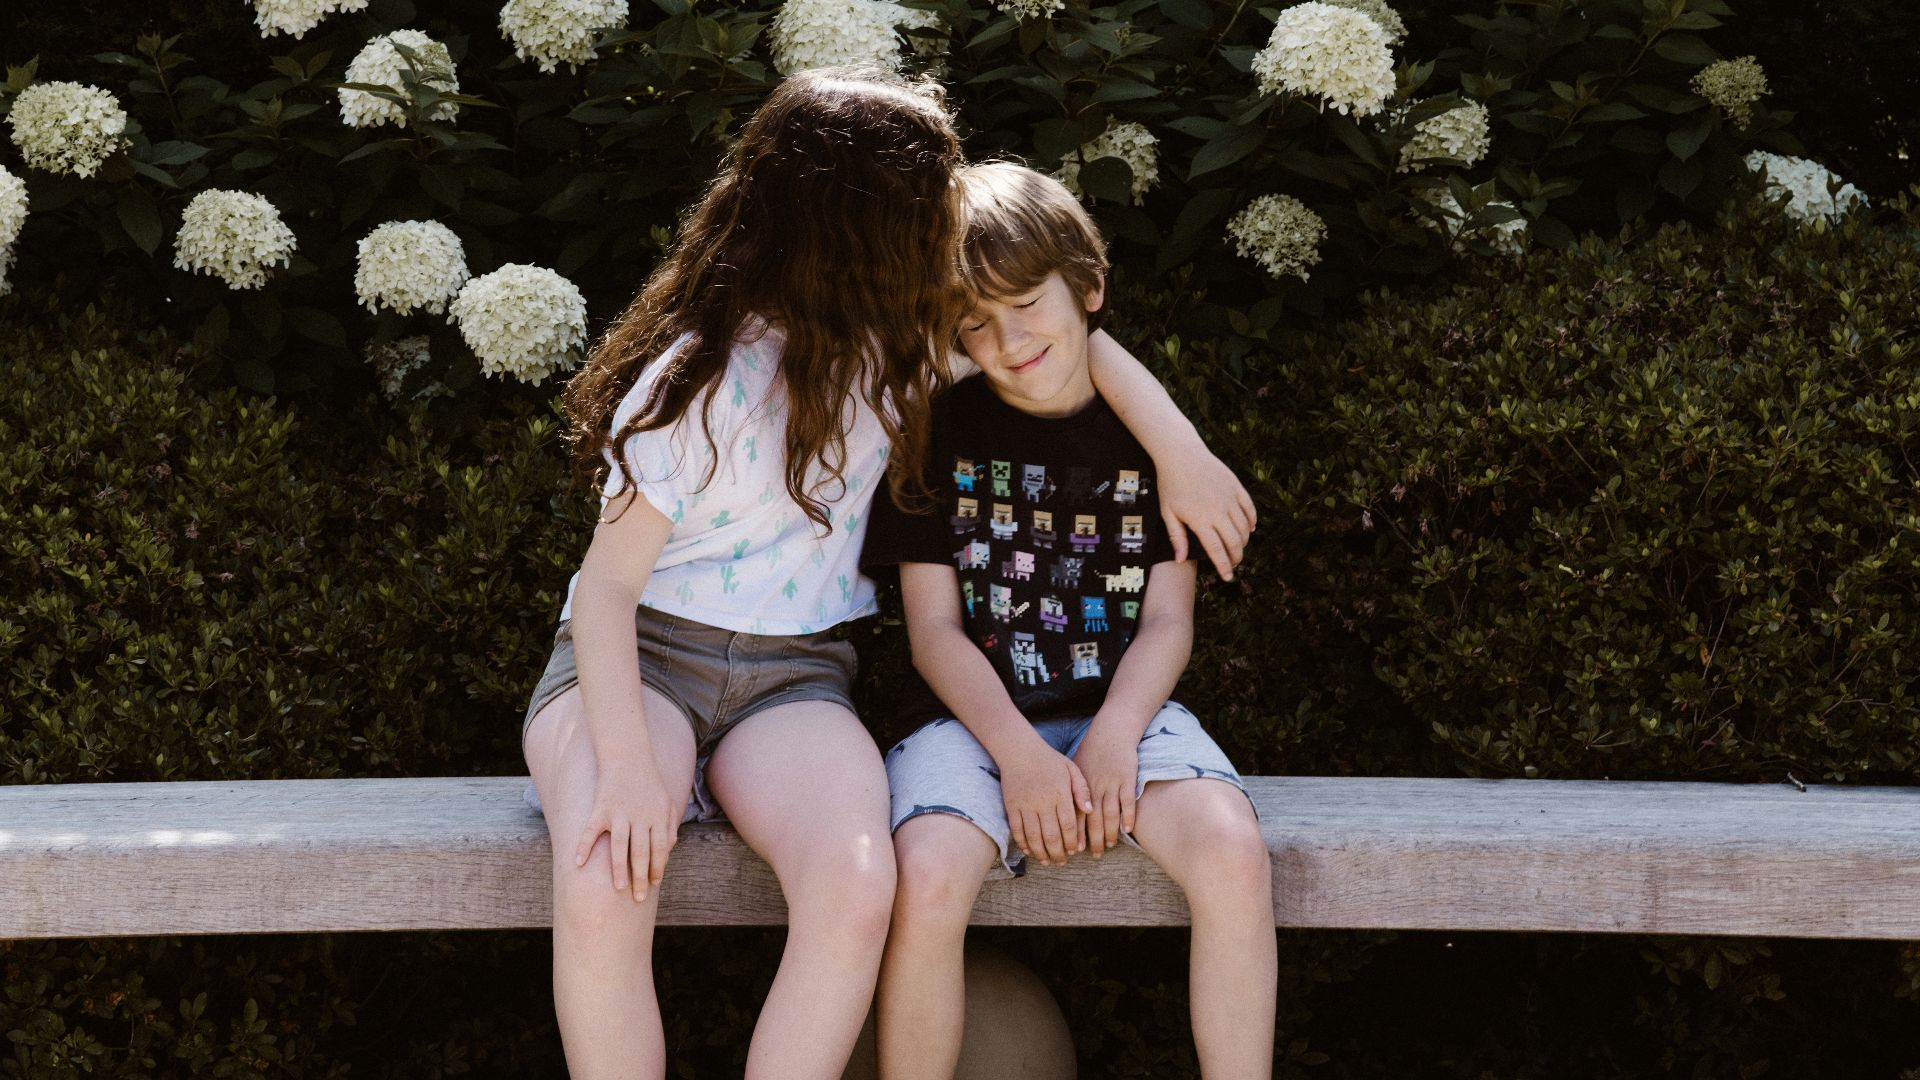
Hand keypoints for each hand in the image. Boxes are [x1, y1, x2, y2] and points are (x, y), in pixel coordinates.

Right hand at [574, 759, 681, 901]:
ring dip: (619, 869)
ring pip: (619, 846)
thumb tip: (669, 850)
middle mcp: (640, 816)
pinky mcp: (601, 808)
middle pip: (641, 852)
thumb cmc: (649, 782)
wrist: (628, 755)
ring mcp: (619, 812)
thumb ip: (669, 825)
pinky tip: (578, 864)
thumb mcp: (666, 801)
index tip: (654, 883)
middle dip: (641, 876)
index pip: (660, 848)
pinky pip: (591, 831)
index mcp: (658, 815)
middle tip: (639, 898)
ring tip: (619, 888)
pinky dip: (583, 846)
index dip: (658, 867)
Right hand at [999, 740, 1092, 866]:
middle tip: (1061, 862)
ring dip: (1041, 852)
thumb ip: (1082, 790)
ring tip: (1047, 861)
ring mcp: (1025, 805)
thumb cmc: (1049, 760)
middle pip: (1051, 835)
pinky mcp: (1011, 806)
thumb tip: (1090, 810)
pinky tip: (1029, 851)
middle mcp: (1043, 802)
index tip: (1074, 850)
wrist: (1019, 750)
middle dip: (1057, 853)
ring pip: (1034, 836)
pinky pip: (1017, 830)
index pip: (1068, 825)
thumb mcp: (1071, 769)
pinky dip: (1023, 843)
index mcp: (1060, 794)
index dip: (1071, 841)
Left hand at [1072, 725, 1139, 855]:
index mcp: (1080, 786)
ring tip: (1110, 845)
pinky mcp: (1127, 779)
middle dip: (1094, 840)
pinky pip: (1128, 802)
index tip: (1076, 850)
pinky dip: (1128, 817)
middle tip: (1096, 855)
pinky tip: (1127, 830)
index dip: (1076, 834)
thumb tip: (1063, 813)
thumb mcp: (1075, 768)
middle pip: (1093, 820)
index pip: (1076, 815)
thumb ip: (1071, 791)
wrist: (1111, 733)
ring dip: (1110, 832)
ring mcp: (1112, 783)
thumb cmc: (1092, 753)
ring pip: (1110, 814)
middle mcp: (1095, 787)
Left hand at [1157, 444, 1255, 580]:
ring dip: (1244, 542)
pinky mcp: (1236, 487)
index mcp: (1200, 520)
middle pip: (1234, 542)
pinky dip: (1252, 522)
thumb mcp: (1167, 512)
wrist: (1181, 454)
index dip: (1224, 566)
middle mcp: (1218, 510)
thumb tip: (1181, 560)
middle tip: (1234, 564)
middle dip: (1236, 557)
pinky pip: (1249, 509)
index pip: (1217, 550)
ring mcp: (1229, 498)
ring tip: (1238, 549)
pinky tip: (1249, 529)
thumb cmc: (1170, 484)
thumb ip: (1176, 537)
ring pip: (1244, 527)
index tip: (1228, 577)